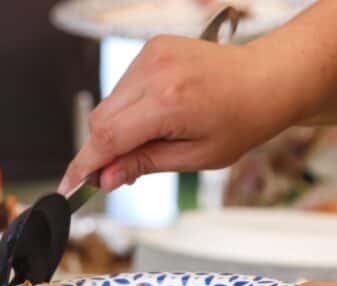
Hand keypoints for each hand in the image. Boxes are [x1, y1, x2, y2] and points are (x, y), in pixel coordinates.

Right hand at [59, 36, 301, 192]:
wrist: (266, 79)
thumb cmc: (243, 120)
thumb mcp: (197, 157)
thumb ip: (145, 165)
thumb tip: (106, 178)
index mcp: (169, 101)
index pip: (108, 137)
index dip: (84, 165)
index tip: (70, 186)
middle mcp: (155, 71)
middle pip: (101, 120)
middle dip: (101, 151)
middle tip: (116, 175)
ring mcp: (151, 54)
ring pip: (109, 104)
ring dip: (117, 130)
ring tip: (152, 141)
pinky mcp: (152, 48)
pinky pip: (123, 87)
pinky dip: (128, 109)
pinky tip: (154, 118)